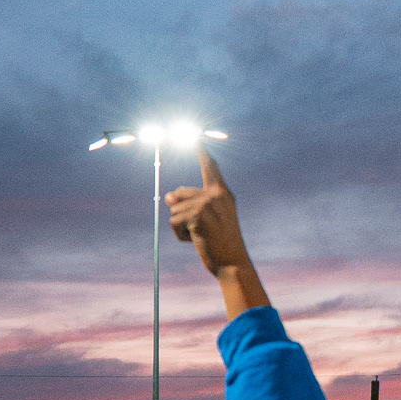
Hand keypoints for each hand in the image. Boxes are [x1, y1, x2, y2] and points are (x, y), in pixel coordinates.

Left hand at [164, 150, 270, 319]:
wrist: (233, 263)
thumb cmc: (221, 243)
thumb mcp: (207, 220)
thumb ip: (190, 204)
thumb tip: (168, 196)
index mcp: (223, 193)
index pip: (210, 167)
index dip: (201, 152)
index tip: (195, 136)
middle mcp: (216, 195)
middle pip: (179, 193)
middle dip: (180, 213)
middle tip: (201, 230)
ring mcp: (207, 204)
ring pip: (174, 209)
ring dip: (181, 227)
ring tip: (200, 237)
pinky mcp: (198, 215)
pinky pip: (174, 221)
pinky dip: (179, 235)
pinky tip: (195, 241)